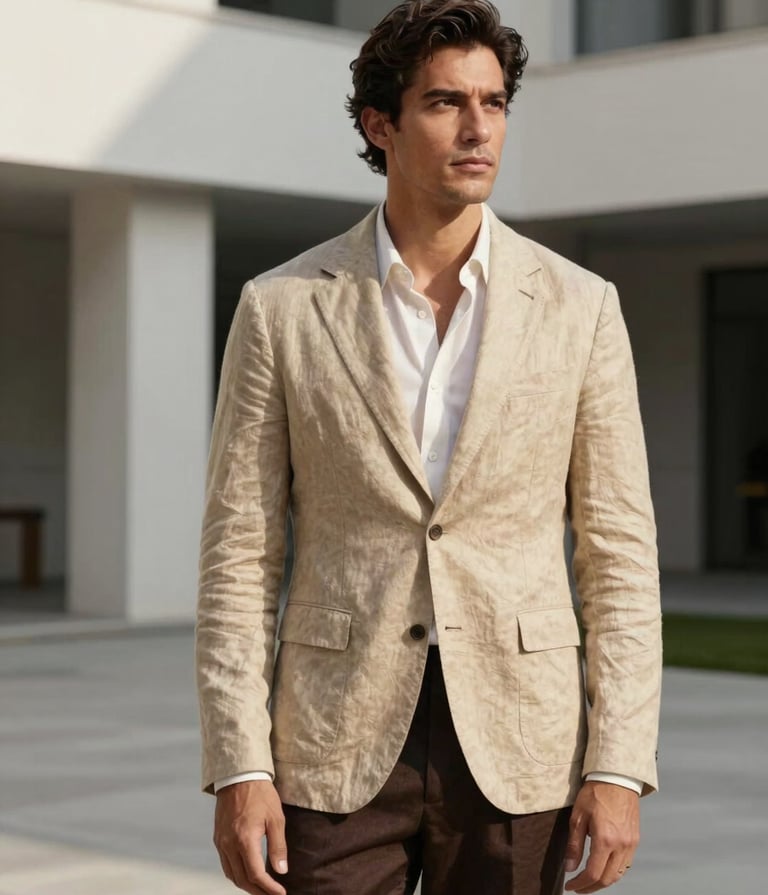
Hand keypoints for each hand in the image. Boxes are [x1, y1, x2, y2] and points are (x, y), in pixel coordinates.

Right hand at [213, 779, 287, 894]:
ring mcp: (221, 842)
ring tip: (262, 889)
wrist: (239, 776)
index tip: (281, 893)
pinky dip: (236, 874)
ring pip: (231, 874)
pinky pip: (225, 864)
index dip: (269, 888)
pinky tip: (247, 874)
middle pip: (242, 879)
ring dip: (246, 885)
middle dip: (258, 891)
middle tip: (273, 894)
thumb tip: (282, 871)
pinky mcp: (218, 838)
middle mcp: (229, 844)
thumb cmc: (261, 795)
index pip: (256, 875)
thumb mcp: (276, 818)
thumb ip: (278, 846)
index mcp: (245, 839)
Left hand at [564, 781, 638, 892]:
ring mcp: (631, 844)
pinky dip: (614, 871)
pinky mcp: (635, 840)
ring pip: (618, 874)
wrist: (617, 778)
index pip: (593, 873)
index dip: (580, 884)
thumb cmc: (596, 793)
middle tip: (578, 888)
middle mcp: (621, 845)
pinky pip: (625, 864)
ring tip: (589, 881)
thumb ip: (574, 845)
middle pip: (607, 879)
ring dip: (603, 881)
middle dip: (591, 887)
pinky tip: (604, 868)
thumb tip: (570, 867)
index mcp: (605, 839)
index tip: (570, 886)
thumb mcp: (578, 817)